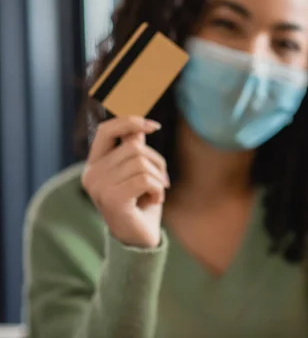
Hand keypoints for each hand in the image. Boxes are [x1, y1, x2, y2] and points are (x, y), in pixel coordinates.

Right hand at [81, 116, 169, 247]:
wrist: (140, 240)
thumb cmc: (141, 204)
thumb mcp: (139, 172)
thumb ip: (135, 150)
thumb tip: (139, 126)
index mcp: (94, 165)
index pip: (105, 130)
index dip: (130, 122)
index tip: (153, 126)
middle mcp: (91, 174)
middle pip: (134, 147)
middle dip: (157, 162)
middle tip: (162, 181)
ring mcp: (99, 188)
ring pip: (141, 163)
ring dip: (159, 178)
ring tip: (157, 193)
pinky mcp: (112, 200)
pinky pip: (145, 179)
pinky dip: (158, 189)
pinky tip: (155, 201)